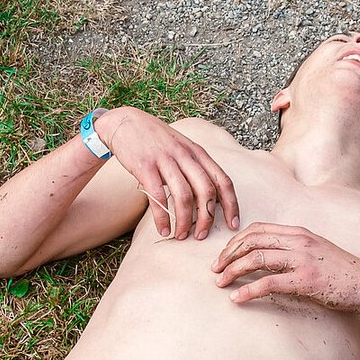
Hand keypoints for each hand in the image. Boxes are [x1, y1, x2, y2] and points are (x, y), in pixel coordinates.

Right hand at [96, 107, 239, 239]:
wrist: (126, 123)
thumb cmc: (156, 139)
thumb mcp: (183, 147)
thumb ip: (197, 167)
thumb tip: (211, 197)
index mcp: (198, 152)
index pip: (223, 180)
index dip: (231, 204)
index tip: (233, 224)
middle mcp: (185, 155)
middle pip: (206, 191)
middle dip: (207, 218)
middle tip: (202, 236)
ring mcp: (165, 160)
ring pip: (183, 196)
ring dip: (185, 221)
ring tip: (181, 236)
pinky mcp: (145, 167)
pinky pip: (157, 197)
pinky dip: (162, 217)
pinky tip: (163, 229)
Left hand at [211, 223, 359, 313]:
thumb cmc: (343, 274)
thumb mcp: (318, 253)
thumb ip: (297, 250)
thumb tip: (273, 256)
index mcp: (300, 232)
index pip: (258, 229)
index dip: (236, 241)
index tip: (224, 256)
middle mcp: (299, 241)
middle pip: (252, 241)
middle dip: (228, 255)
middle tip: (215, 270)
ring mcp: (302, 259)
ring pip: (256, 259)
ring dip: (232, 271)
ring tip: (220, 283)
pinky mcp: (305, 280)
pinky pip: (268, 283)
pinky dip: (248, 290)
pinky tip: (236, 299)